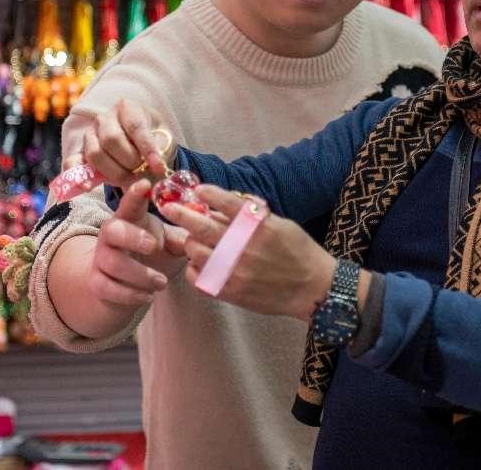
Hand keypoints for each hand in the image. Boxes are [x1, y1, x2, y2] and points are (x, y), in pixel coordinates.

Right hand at [81, 99, 173, 187]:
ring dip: (115, 172)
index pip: (135, 126)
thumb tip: (156, 164)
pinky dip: (78, 176)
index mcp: (127, 108)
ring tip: (130, 179)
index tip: (159, 167)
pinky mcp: (81, 152)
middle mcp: (105, 118)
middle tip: (143, 172)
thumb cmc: (154, 140)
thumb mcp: (165, 139)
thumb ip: (160, 148)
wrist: (141, 148)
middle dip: (130, 161)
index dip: (147, 148)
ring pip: (95, 153)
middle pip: (112, 140)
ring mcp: (90, 134)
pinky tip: (87, 187)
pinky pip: (73, 163)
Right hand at [88, 179, 187, 307]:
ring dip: (139, 274)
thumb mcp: (167, 243)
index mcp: (129, 219)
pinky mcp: (97, 282)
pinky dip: (130, 294)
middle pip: (112, 230)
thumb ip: (181, 239)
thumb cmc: (149, 255)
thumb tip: (199, 233)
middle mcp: (111, 236)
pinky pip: (107, 288)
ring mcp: (102, 259)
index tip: (145, 184)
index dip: (135, 194)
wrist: (121, 284)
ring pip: (112, 263)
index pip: (129, 203)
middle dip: (133, 237)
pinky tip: (148, 296)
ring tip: (162, 282)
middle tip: (154, 246)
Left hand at [160, 183, 335, 321]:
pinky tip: (199, 264)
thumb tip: (224, 205)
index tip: (198, 189)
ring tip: (192, 240)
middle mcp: (243, 247)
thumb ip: (253, 215)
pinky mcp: (230, 291)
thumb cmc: (299, 252)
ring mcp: (235, 270)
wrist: (312, 289)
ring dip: (190, 242)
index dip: (209, 193)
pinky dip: (194, 268)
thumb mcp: (281, 224)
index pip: (227, 203)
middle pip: (203, 226)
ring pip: (196, 252)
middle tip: (168, 208)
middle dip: (181, 214)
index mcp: (258, 227)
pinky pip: (199, 278)